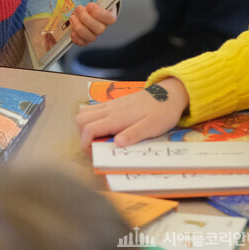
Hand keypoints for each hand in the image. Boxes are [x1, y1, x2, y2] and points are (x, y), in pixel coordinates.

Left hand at [67, 2, 116, 45]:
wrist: (87, 4)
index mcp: (109, 14)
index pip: (110, 19)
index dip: (99, 14)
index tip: (89, 5)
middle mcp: (103, 25)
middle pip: (99, 29)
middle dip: (86, 19)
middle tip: (78, 9)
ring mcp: (94, 32)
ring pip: (91, 37)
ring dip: (80, 28)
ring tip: (72, 17)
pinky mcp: (85, 37)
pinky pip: (84, 43)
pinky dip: (77, 39)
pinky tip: (71, 32)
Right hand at [75, 77, 189, 151]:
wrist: (168, 94)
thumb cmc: (162, 112)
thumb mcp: (152, 127)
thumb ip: (133, 134)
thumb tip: (117, 143)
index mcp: (116, 118)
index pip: (88, 129)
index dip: (85, 144)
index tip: (94, 154)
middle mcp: (109, 110)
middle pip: (80, 120)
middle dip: (82, 136)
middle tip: (96, 147)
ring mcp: (109, 105)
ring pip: (83, 113)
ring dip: (85, 127)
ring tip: (99, 139)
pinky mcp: (112, 104)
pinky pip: (92, 110)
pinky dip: (91, 120)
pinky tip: (105, 129)